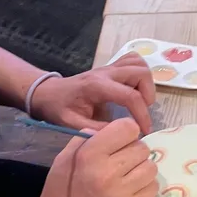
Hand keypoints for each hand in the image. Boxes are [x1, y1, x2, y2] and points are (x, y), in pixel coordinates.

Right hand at [24, 118, 157, 196]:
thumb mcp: (61, 165)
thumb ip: (82, 143)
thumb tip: (103, 129)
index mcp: (90, 157)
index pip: (128, 128)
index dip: (125, 133)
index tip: (119, 141)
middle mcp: (110, 173)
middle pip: (142, 148)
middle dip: (132, 153)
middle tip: (120, 164)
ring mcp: (125, 194)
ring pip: (151, 167)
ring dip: (141, 170)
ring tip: (125, 179)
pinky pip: (153, 187)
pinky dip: (144, 187)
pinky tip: (129, 192)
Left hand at [30, 53, 155, 133]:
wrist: (47, 92)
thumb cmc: (58, 108)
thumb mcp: (73, 124)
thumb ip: (97, 130)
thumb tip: (121, 135)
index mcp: (97, 86)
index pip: (130, 96)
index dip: (142, 114)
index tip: (145, 130)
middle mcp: (106, 72)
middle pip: (141, 73)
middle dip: (149, 95)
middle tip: (142, 112)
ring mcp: (109, 67)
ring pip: (140, 64)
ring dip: (147, 83)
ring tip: (140, 101)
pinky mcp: (112, 67)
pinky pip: (134, 61)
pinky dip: (141, 74)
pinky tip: (136, 90)